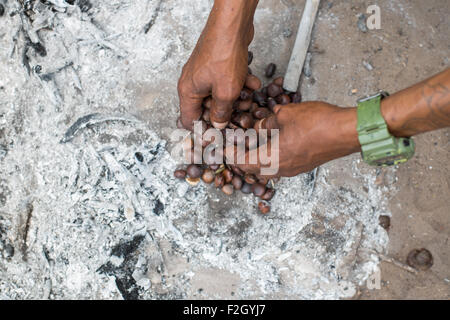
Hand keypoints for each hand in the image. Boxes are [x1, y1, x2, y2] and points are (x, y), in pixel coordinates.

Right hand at [177, 0, 258, 129]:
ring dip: (237, 99)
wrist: (233, 25)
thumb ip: (221, 113)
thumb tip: (218, 125)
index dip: (202, 131)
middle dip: (225, 113)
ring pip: (220, 95)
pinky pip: (227, 81)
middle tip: (240, 118)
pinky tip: (253, 83)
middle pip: (207, 109)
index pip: (188, 120)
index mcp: (188, 92)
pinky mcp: (217, 65)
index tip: (216, 137)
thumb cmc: (223, 54)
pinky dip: (240, 84)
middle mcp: (193, 83)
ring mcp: (205, 73)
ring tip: (249, 98)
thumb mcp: (225, 93)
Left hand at [236, 102, 360, 177]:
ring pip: (267, 168)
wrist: (347, 132)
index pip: (242, 162)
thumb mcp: (285, 115)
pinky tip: (273, 142)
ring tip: (252, 142)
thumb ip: (267, 122)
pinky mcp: (303, 166)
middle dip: (242, 157)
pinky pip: (280, 165)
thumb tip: (259, 126)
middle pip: (253, 168)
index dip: (229, 155)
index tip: (222, 148)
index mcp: (272, 158)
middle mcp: (281, 169)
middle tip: (235, 144)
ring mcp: (294, 169)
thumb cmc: (319, 123)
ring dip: (257, 158)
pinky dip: (271, 157)